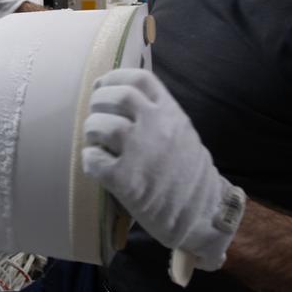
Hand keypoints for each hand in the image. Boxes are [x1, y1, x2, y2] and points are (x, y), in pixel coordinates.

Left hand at [82, 68, 245, 273]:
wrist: (202, 213)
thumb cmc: (188, 173)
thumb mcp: (181, 131)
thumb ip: (157, 112)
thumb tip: (118, 96)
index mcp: (170, 112)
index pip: (138, 78)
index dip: (114, 79)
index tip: (102, 86)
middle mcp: (156, 126)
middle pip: (116, 97)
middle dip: (98, 103)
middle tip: (96, 115)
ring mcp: (140, 152)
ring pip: (100, 125)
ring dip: (91, 132)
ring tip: (96, 142)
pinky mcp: (125, 180)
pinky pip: (93, 159)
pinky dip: (90, 159)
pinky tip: (96, 163)